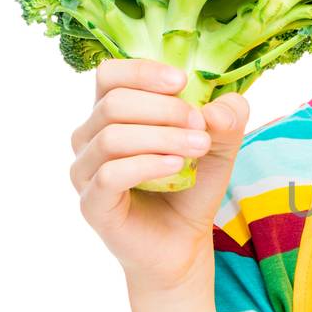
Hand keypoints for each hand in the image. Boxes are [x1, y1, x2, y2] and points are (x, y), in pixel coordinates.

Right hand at [70, 58, 250, 295]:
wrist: (183, 241)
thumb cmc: (191, 186)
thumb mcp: (219, 144)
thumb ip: (226, 118)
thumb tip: (218, 110)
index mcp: (111, 112)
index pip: (110, 74)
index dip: (143, 71)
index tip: (182, 81)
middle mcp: (89, 136)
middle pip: (114, 102)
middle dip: (165, 108)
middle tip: (201, 124)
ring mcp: (85, 170)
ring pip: (111, 136)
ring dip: (162, 136)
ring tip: (198, 147)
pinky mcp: (91, 203)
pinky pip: (110, 174)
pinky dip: (147, 164)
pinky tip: (176, 167)